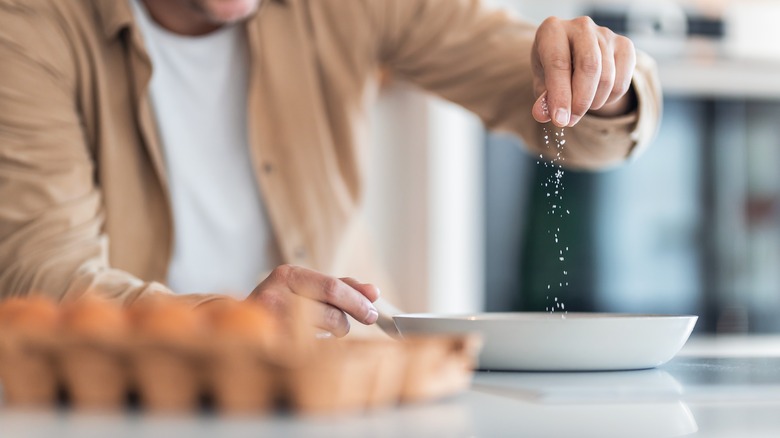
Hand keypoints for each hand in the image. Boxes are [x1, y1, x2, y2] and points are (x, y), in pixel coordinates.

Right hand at [246, 265, 379, 336]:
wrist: (239, 324)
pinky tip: (311, 340)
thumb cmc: (282, 303)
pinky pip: (308, 349)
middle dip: (351, 318)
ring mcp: (269, 321)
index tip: (373, 310)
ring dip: (334, 332)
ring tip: (326, 328)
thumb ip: (340, 287)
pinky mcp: (269, 345)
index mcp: (287, 274)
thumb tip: (374, 292)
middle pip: (330, 311)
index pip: (332, 286)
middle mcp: (275, 294)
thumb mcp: (307, 287)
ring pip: (322, 332)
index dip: (357, 300)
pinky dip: (317, 346)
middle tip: (366, 319)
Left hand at [531, 16, 636, 126]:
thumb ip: (542, 98)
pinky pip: (622, 81)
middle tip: (570, 121)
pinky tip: (596, 98)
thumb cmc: (553, 68)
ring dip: (593, 102)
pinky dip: (609, 99)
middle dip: (580, 101)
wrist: (573, 54)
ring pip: (607, 77)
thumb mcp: (541, 82)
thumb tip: (542, 115)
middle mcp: (580, 26)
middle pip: (589, 67)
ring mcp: (605, 34)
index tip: (560, 120)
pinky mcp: (624, 45)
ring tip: (579, 108)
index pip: (559, 63)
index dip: (560, 95)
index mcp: (553, 30)